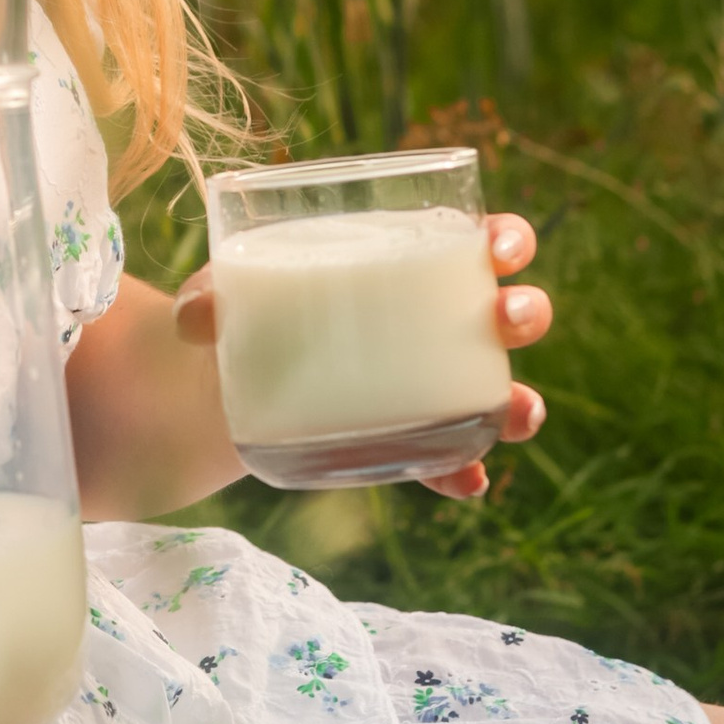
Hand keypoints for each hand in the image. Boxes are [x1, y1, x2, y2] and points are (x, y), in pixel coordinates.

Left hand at [170, 210, 551, 500]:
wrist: (225, 388)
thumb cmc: (246, 313)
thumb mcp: (225, 296)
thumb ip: (208, 297)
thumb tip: (198, 317)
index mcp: (409, 261)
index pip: (480, 239)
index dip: (507, 239)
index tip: (496, 248)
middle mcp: (436, 322)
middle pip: (508, 309)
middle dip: (526, 311)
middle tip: (504, 319)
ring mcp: (429, 385)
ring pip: (498, 386)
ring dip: (520, 400)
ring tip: (516, 411)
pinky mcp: (408, 440)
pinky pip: (451, 457)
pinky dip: (462, 470)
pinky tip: (467, 484)